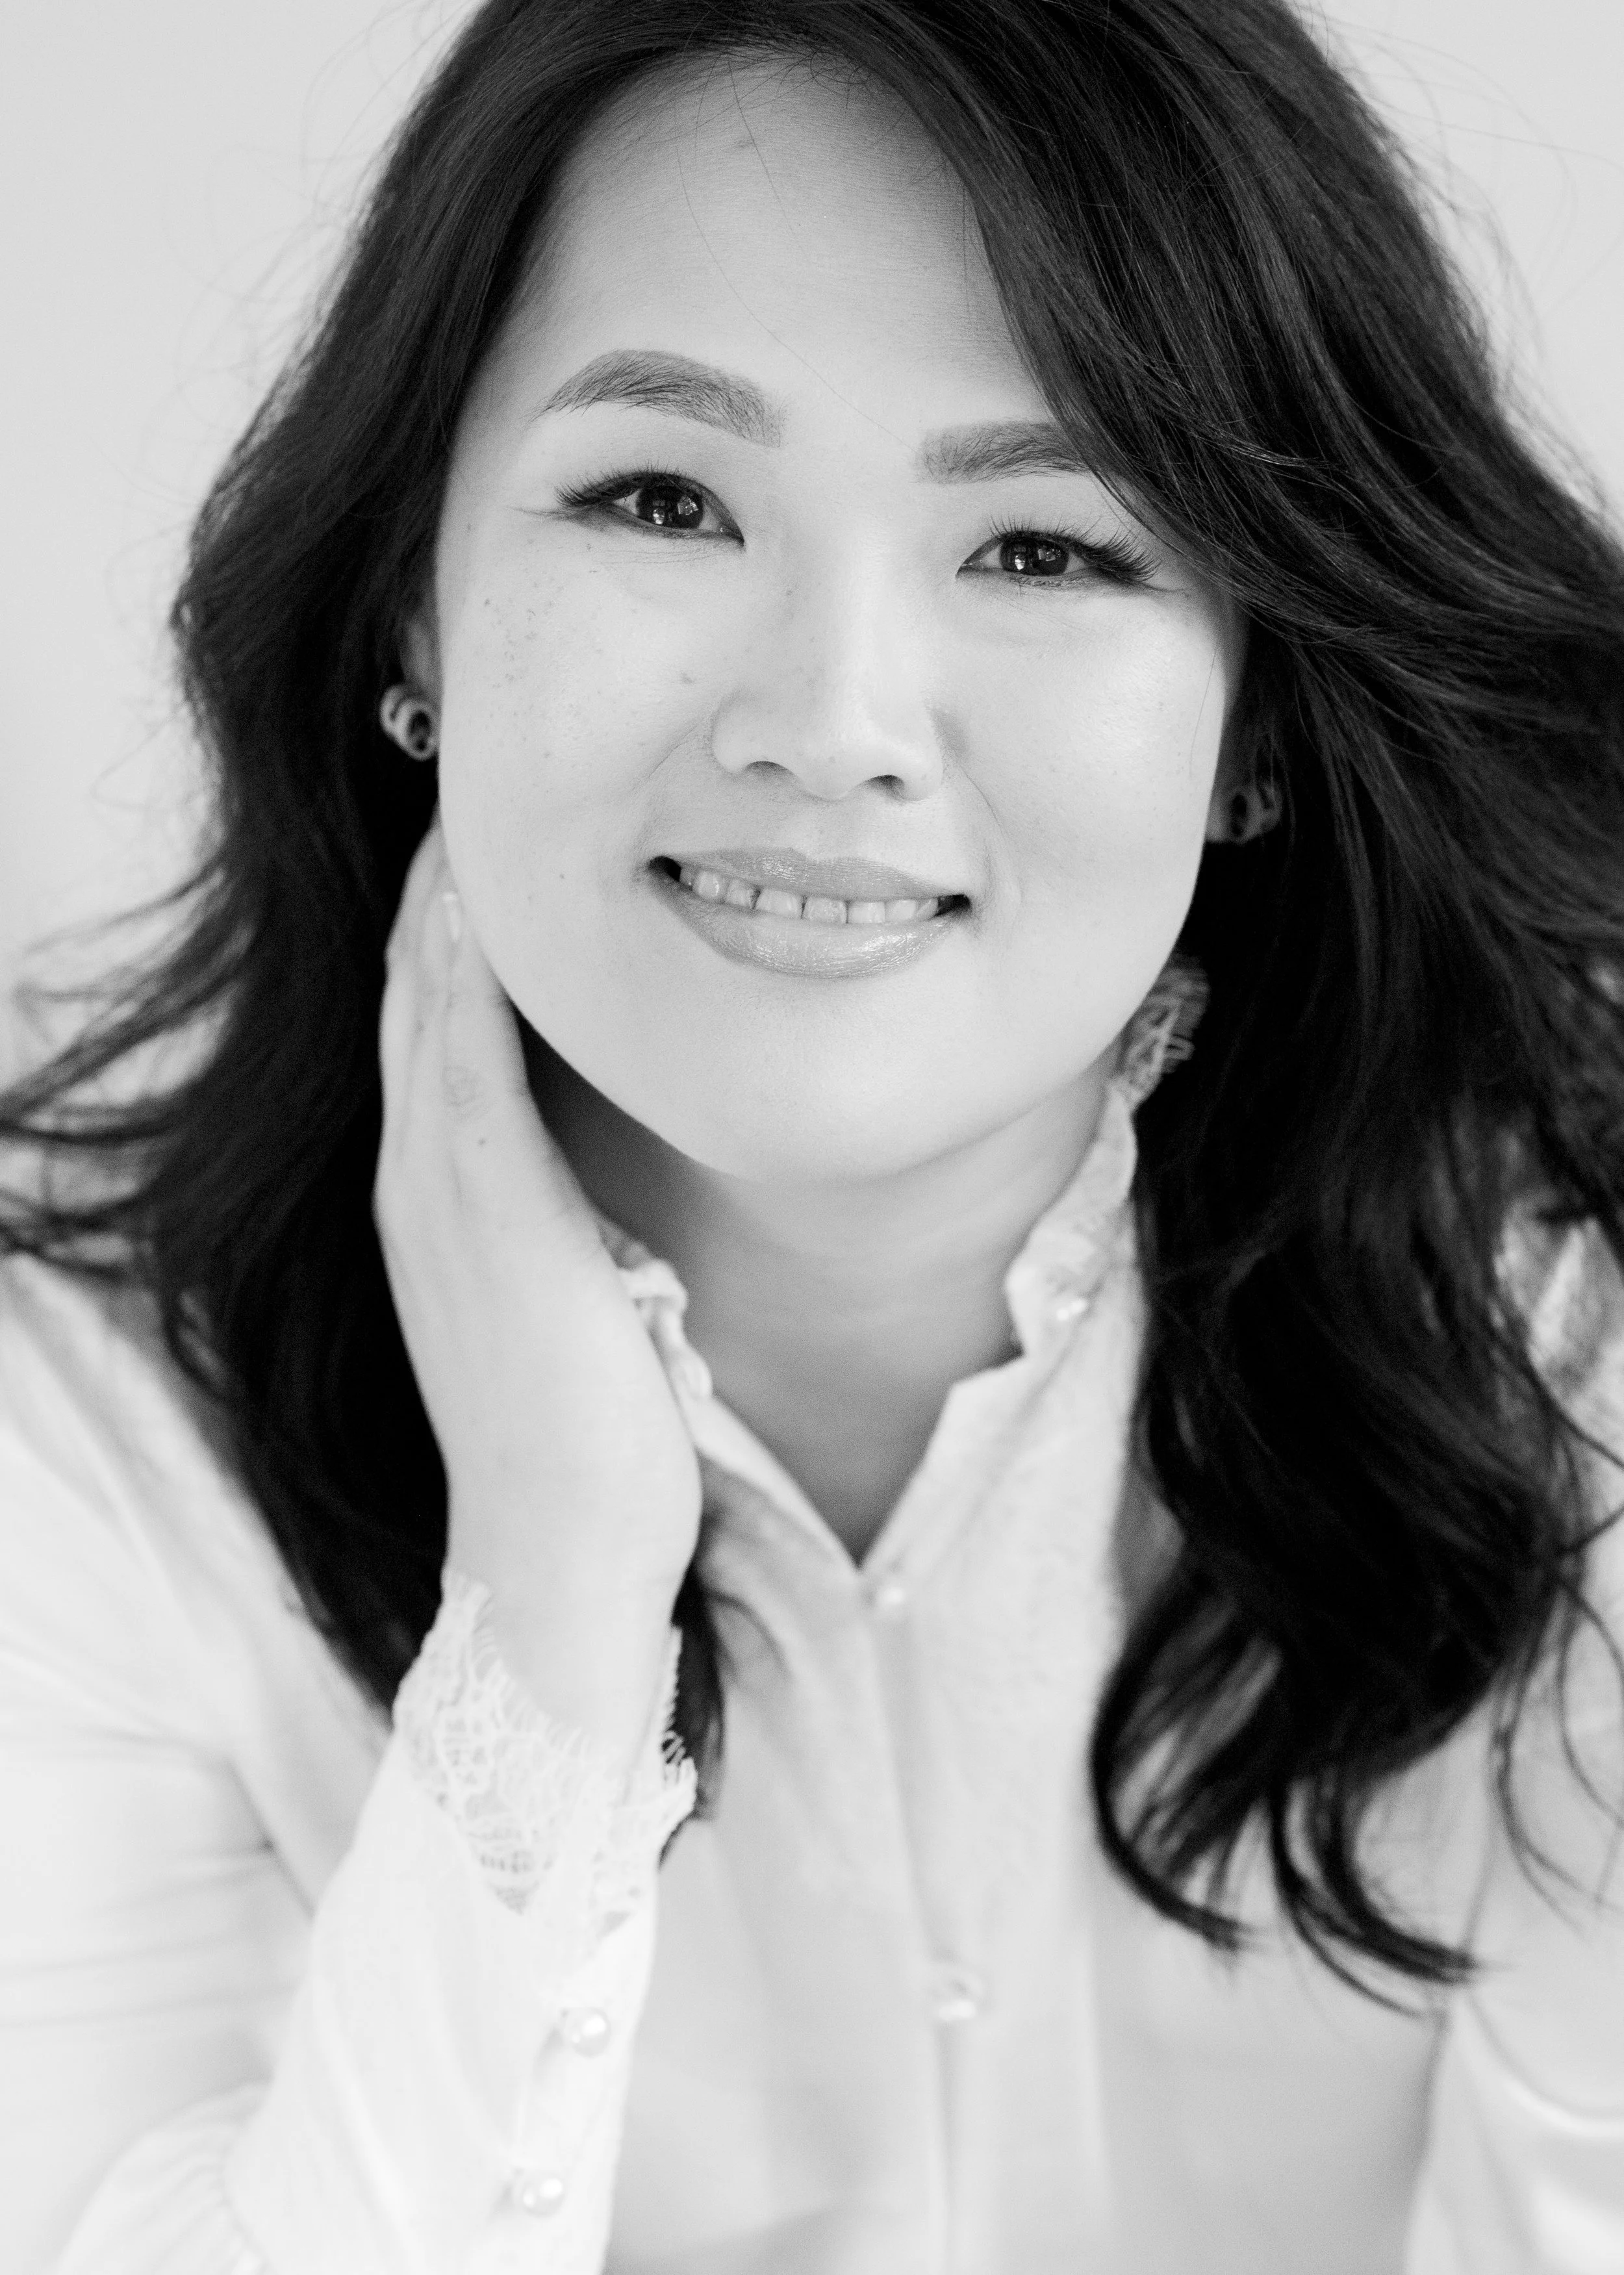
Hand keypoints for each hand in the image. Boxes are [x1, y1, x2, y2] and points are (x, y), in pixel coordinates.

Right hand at [374, 818, 703, 1759]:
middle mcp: (418, 1183)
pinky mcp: (485, 1208)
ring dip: (447, 905)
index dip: (450, 935)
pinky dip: (469, 971)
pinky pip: (464, 1055)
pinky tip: (491, 900)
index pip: (434, 1033)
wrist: (562, 1552)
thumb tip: (618, 1181)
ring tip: (471, 807)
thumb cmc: (592, 1439)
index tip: (485, 849)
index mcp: (440, 1202)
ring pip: (427, 1007)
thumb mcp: (576, 1302)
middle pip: (415, 996)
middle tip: (469, 787)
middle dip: (439, 892)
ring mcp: (438, 1192)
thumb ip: (573, 1223)